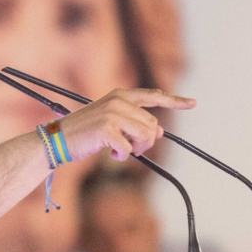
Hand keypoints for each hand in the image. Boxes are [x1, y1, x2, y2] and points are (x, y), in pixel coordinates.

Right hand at [60, 88, 194, 160]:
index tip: (193, 103)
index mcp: (120, 95)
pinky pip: (130, 148)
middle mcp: (118, 100)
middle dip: (145, 141)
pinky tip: (110, 153)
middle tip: (127, 147)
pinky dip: (122, 156)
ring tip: (119, 150)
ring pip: (146, 135)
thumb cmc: (85, 133)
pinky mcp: (107, 129)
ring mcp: (112, 113)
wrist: (58, 139)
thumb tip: (159, 132)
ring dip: (137, 149)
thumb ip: (135, 123)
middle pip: (152, 124)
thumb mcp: (112, 123)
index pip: (153, 96)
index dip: (175, 101)